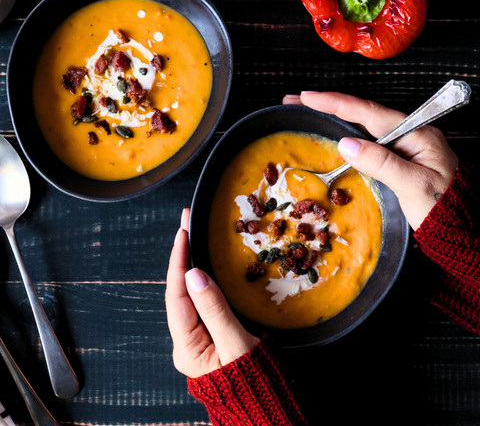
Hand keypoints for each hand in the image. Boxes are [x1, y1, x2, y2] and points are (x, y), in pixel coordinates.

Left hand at [165, 208, 259, 378]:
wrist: (267, 407)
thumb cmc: (254, 383)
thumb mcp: (237, 345)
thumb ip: (215, 310)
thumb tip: (194, 275)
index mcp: (187, 348)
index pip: (177, 296)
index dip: (179, 262)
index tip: (182, 234)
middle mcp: (186, 342)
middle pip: (179, 292)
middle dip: (181, 257)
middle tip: (185, 225)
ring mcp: (197, 339)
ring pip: (189, 295)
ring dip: (190, 266)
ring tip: (190, 237)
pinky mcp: (210, 335)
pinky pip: (201, 302)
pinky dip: (202, 280)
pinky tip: (203, 265)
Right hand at [283, 91, 458, 229]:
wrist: (460, 228)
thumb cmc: (443, 208)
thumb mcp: (413, 185)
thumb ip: (380, 162)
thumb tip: (345, 144)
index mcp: (415, 134)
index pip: (368, 112)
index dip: (335, 102)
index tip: (308, 97)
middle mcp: (407, 135)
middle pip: (362, 113)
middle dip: (328, 104)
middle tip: (297, 100)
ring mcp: (401, 147)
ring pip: (361, 127)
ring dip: (333, 118)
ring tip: (307, 111)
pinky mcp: (395, 159)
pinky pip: (366, 142)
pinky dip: (344, 135)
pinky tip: (331, 134)